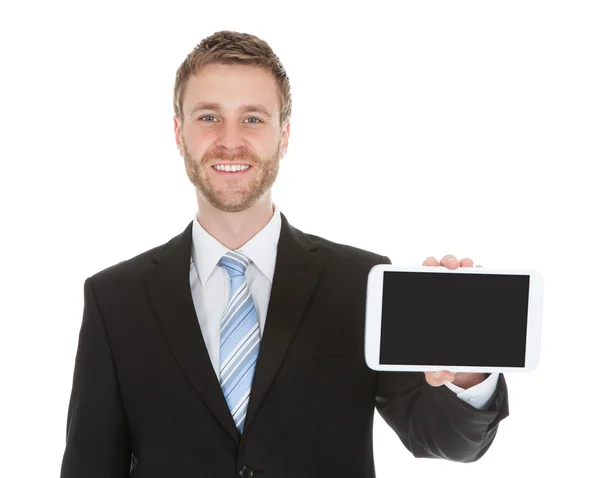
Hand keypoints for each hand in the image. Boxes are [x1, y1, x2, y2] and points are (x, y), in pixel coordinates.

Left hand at [421, 254, 485, 388]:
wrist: (460, 362)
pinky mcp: (478, 293)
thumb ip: (435, 374)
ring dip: (464, 264)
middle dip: (443, 262)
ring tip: (468, 266)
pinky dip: (481, 273)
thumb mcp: (435, 370)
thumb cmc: (441, 358)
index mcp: (422, 304)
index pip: (418, 280)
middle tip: (450, 266)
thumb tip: (443, 373)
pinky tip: (483, 272)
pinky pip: (480, 278)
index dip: (422, 270)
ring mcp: (459, 290)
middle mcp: (440, 292)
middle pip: (438, 269)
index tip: (426, 268)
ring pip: (460, 269)